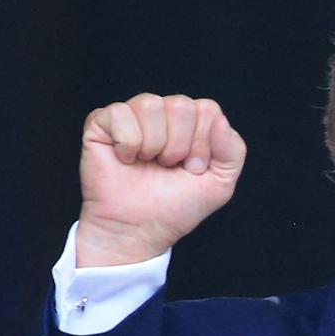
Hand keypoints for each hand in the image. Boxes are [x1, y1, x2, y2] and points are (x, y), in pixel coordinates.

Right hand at [75, 93, 245, 266]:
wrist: (138, 230)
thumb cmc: (175, 207)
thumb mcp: (219, 184)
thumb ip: (232, 151)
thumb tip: (219, 119)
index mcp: (192, 122)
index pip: (207, 110)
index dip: (202, 144)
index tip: (192, 169)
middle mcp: (163, 113)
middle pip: (181, 105)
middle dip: (179, 146)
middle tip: (167, 167)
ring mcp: (132, 115)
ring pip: (151, 105)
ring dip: (154, 145)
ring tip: (147, 163)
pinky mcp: (102, 122)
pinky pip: (120, 113)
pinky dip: (127, 144)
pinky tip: (125, 159)